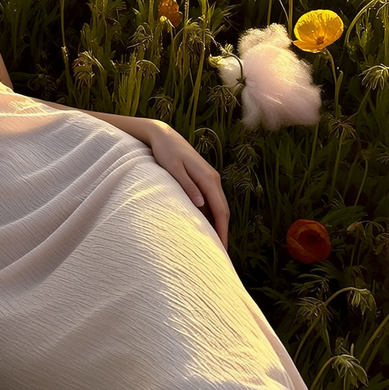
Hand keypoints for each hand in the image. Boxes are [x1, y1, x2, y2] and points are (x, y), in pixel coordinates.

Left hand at [143, 121, 229, 249]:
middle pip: (223, 211)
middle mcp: (213, 180)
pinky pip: (211, 201)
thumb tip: (200, 204)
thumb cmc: (166, 152)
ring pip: (218, 207)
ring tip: (215, 244)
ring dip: (219, 225)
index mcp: (208, 178)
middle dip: (224, 232)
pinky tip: (206, 226)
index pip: (221, 210)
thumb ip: (187, 186)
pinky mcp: (203, 180)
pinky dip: (212, 215)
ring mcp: (209, 180)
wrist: (164, 136)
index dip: (223, 230)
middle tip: (221, 254)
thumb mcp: (173, 168)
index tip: (223, 248)